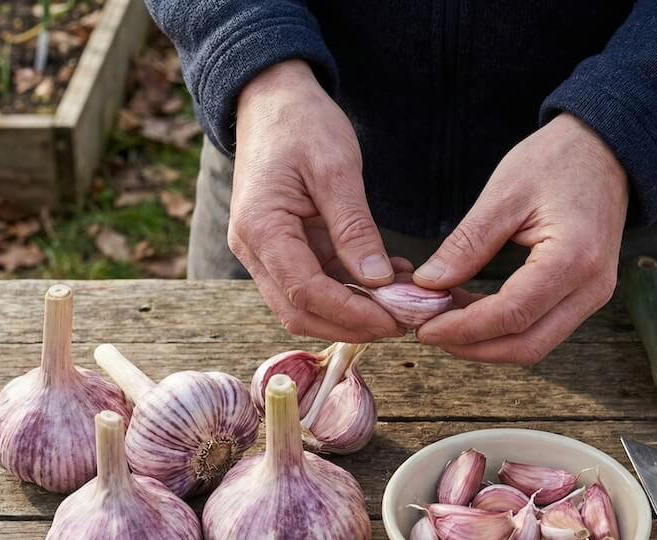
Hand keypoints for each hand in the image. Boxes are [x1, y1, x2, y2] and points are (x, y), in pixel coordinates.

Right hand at [228, 60, 404, 341]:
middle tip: (403, 321)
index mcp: (261, 228)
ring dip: (352, 311)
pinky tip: (387, 279)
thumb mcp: (336, 169)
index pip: (306, 292)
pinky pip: (313, 282)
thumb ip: (355, 228)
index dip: (352, 315)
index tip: (395, 321)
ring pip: (305, 304)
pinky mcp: (280, 249)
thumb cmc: (302, 123)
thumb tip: (378, 282)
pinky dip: (349, 289)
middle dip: (351, 325)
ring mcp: (263, 252)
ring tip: (402, 301)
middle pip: (299, 312)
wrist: (271, 98)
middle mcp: (253, 249)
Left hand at [412, 114, 628, 364]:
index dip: (463, 328)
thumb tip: (428, 283)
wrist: (605, 150)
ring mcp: (593, 295)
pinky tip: (471, 310)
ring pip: (535, 344)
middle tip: (429, 332)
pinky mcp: (586, 296)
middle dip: (473, 347)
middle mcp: (592, 287)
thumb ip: (467, 243)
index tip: (425, 327)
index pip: (511, 315)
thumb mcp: (504, 193)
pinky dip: (503, 329)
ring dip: (486, 342)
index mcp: (574, 258)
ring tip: (445, 320)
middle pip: (526, 345)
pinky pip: (542, 328)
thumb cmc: (558, 160)